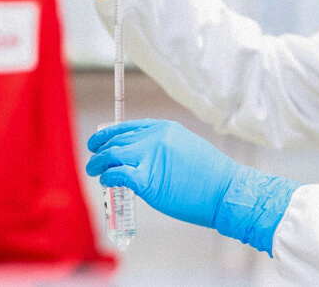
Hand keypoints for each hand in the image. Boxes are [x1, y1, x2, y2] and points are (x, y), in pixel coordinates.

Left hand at [87, 119, 238, 227]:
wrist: (225, 191)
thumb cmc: (211, 176)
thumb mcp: (187, 147)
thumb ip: (163, 148)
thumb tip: (143, 157)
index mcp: (164, 128)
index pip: (128, 127)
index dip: (110, 134)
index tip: (100, 141)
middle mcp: (155, 138)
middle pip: (116, 140)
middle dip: (100, 149)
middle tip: (93, 159)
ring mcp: (150, 158)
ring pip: (111, 155)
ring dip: (98, 163)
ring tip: (94, 170)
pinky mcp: (147, 180)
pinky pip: (116, 175)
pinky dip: (107, 178)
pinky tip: (107, 182)